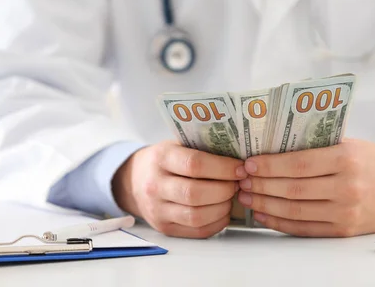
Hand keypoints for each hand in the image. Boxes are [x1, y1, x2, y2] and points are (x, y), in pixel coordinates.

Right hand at [112, 141, 246, 238]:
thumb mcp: (178, 144)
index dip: (223, 168)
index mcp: (162, 158)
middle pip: (195, 194)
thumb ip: (203, 148)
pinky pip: (197, 231)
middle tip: (237, 183)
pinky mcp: (165, 228)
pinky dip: (217, 223)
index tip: (240, 168)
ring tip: (230, 196)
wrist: (134, 180)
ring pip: (197, 216)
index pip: (194, 164)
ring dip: (222, 208)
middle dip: (225, 189)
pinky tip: (223, 211)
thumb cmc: (164, 160)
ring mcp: (158, 210)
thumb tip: (240, 155)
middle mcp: (156, 185)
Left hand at [237, 139, 374, 236]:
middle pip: (293, 189)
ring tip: (247, 196)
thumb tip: (272, 148)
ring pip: (295, 211)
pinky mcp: (344, 231)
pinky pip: (304, 229)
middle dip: (262, 185)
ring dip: (265, 205)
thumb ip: (316, 146)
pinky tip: (265, 214)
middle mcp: (347, 187)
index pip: (298, 163)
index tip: (249, 163)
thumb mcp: (349, 144)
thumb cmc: (373, 161)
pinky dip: (280, 223)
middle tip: (242, 180)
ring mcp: (346, 212)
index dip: (269, 165)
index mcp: (347, 159)